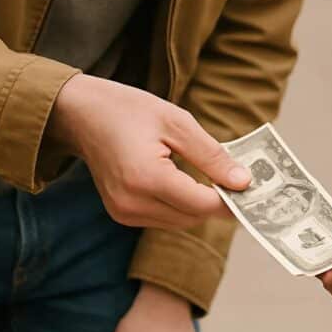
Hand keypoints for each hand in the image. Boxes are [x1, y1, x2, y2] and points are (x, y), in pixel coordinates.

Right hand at [46, 73, 250, 228]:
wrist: (81, 113)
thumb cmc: (130, 110)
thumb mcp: (178, 123)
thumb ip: (212, 156)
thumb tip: (243, 181)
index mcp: (146, 178)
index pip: (202, 205)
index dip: (230, 198)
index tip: (251, 185)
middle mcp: (131, 203)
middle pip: (193, 217)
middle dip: (217, 202)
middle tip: (237, 179)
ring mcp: (123, 212)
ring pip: (180, 222)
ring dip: (199, 205)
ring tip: (213, 177)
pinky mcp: (120, 214)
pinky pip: (163, 218)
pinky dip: (180, 205)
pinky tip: (186, 182)